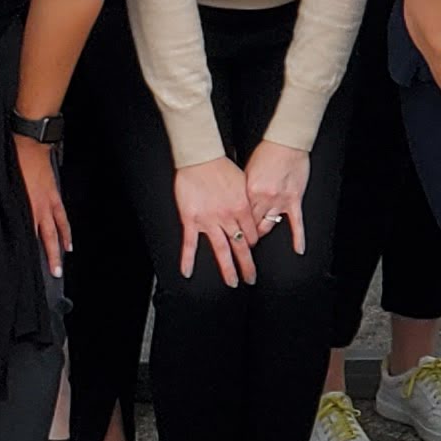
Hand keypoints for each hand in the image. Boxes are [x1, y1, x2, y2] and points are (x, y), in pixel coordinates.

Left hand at [16, 138, 70, 275]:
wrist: (28, 143)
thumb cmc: (9, 161)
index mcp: (22, 208)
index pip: (23, 237)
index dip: (24, 254)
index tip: (24, 269)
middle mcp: (37, 209)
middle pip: (46, 239)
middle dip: (49, 257)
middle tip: (52, 273)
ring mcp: (48, 202)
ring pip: (58, 230)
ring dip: (60, 246)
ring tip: (62, 261)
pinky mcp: (53, 194)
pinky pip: (62, 216)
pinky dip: (66, 229)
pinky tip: (68, 239)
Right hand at [176, 156, 258, 287]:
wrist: (201, 158)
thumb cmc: (222, 167)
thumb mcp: (243, 184)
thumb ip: (247, 202)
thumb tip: (253, 213)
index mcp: (242, 208)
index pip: (251, 234)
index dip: (252, 244)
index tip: (250, 250)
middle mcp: (228, 217)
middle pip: (241, 247)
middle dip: (247, 265)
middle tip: (251, 279)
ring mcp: (209, 220)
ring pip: (221, 250)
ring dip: (228, 268)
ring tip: (233, 283)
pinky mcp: (191, 219)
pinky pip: (190, 243)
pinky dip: (188, 259)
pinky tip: (187, 273)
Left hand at [245, 140, 312, 257]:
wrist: (286, 143)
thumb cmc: (267, 152)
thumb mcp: (247, 171)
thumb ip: (243, 190)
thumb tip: (237, 203)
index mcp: (249, 191)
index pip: (239, 216)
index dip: (235, 225)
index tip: (231, 232)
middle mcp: (263, 198)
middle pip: (251, 224)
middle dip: (245, 234)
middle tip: (241, 241)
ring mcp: (280, 200)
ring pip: (269, 225)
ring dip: (262, 234)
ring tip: (257, 240)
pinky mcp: (294, 199)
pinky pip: (296, 222)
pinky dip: (298, 237)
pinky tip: (298, 249)